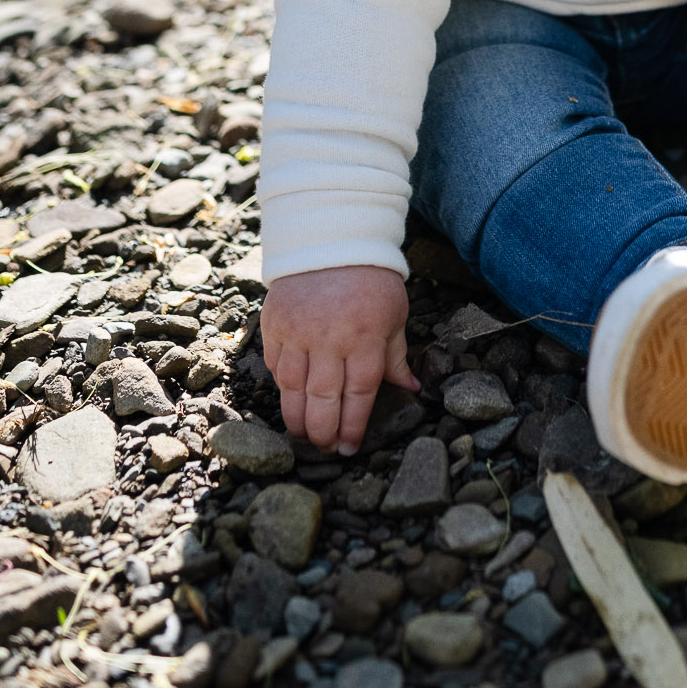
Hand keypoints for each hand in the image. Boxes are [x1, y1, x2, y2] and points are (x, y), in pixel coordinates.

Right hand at [262, 265, 417, 454]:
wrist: (332, 239)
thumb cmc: (371, 280)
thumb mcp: (394, 314)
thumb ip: (396, 356)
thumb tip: (412, 391)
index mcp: (365, 337)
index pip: (359, 393)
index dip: (353, 426)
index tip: (350, 448)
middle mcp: (329, 338)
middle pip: (323, 399)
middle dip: (323, 431)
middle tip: (325, 447)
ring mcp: (298, 331)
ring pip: (293, 389)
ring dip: (297, 418)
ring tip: (303, 434)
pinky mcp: (274, 324)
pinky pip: (276, 366)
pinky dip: (282, 386)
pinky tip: (290, 399)